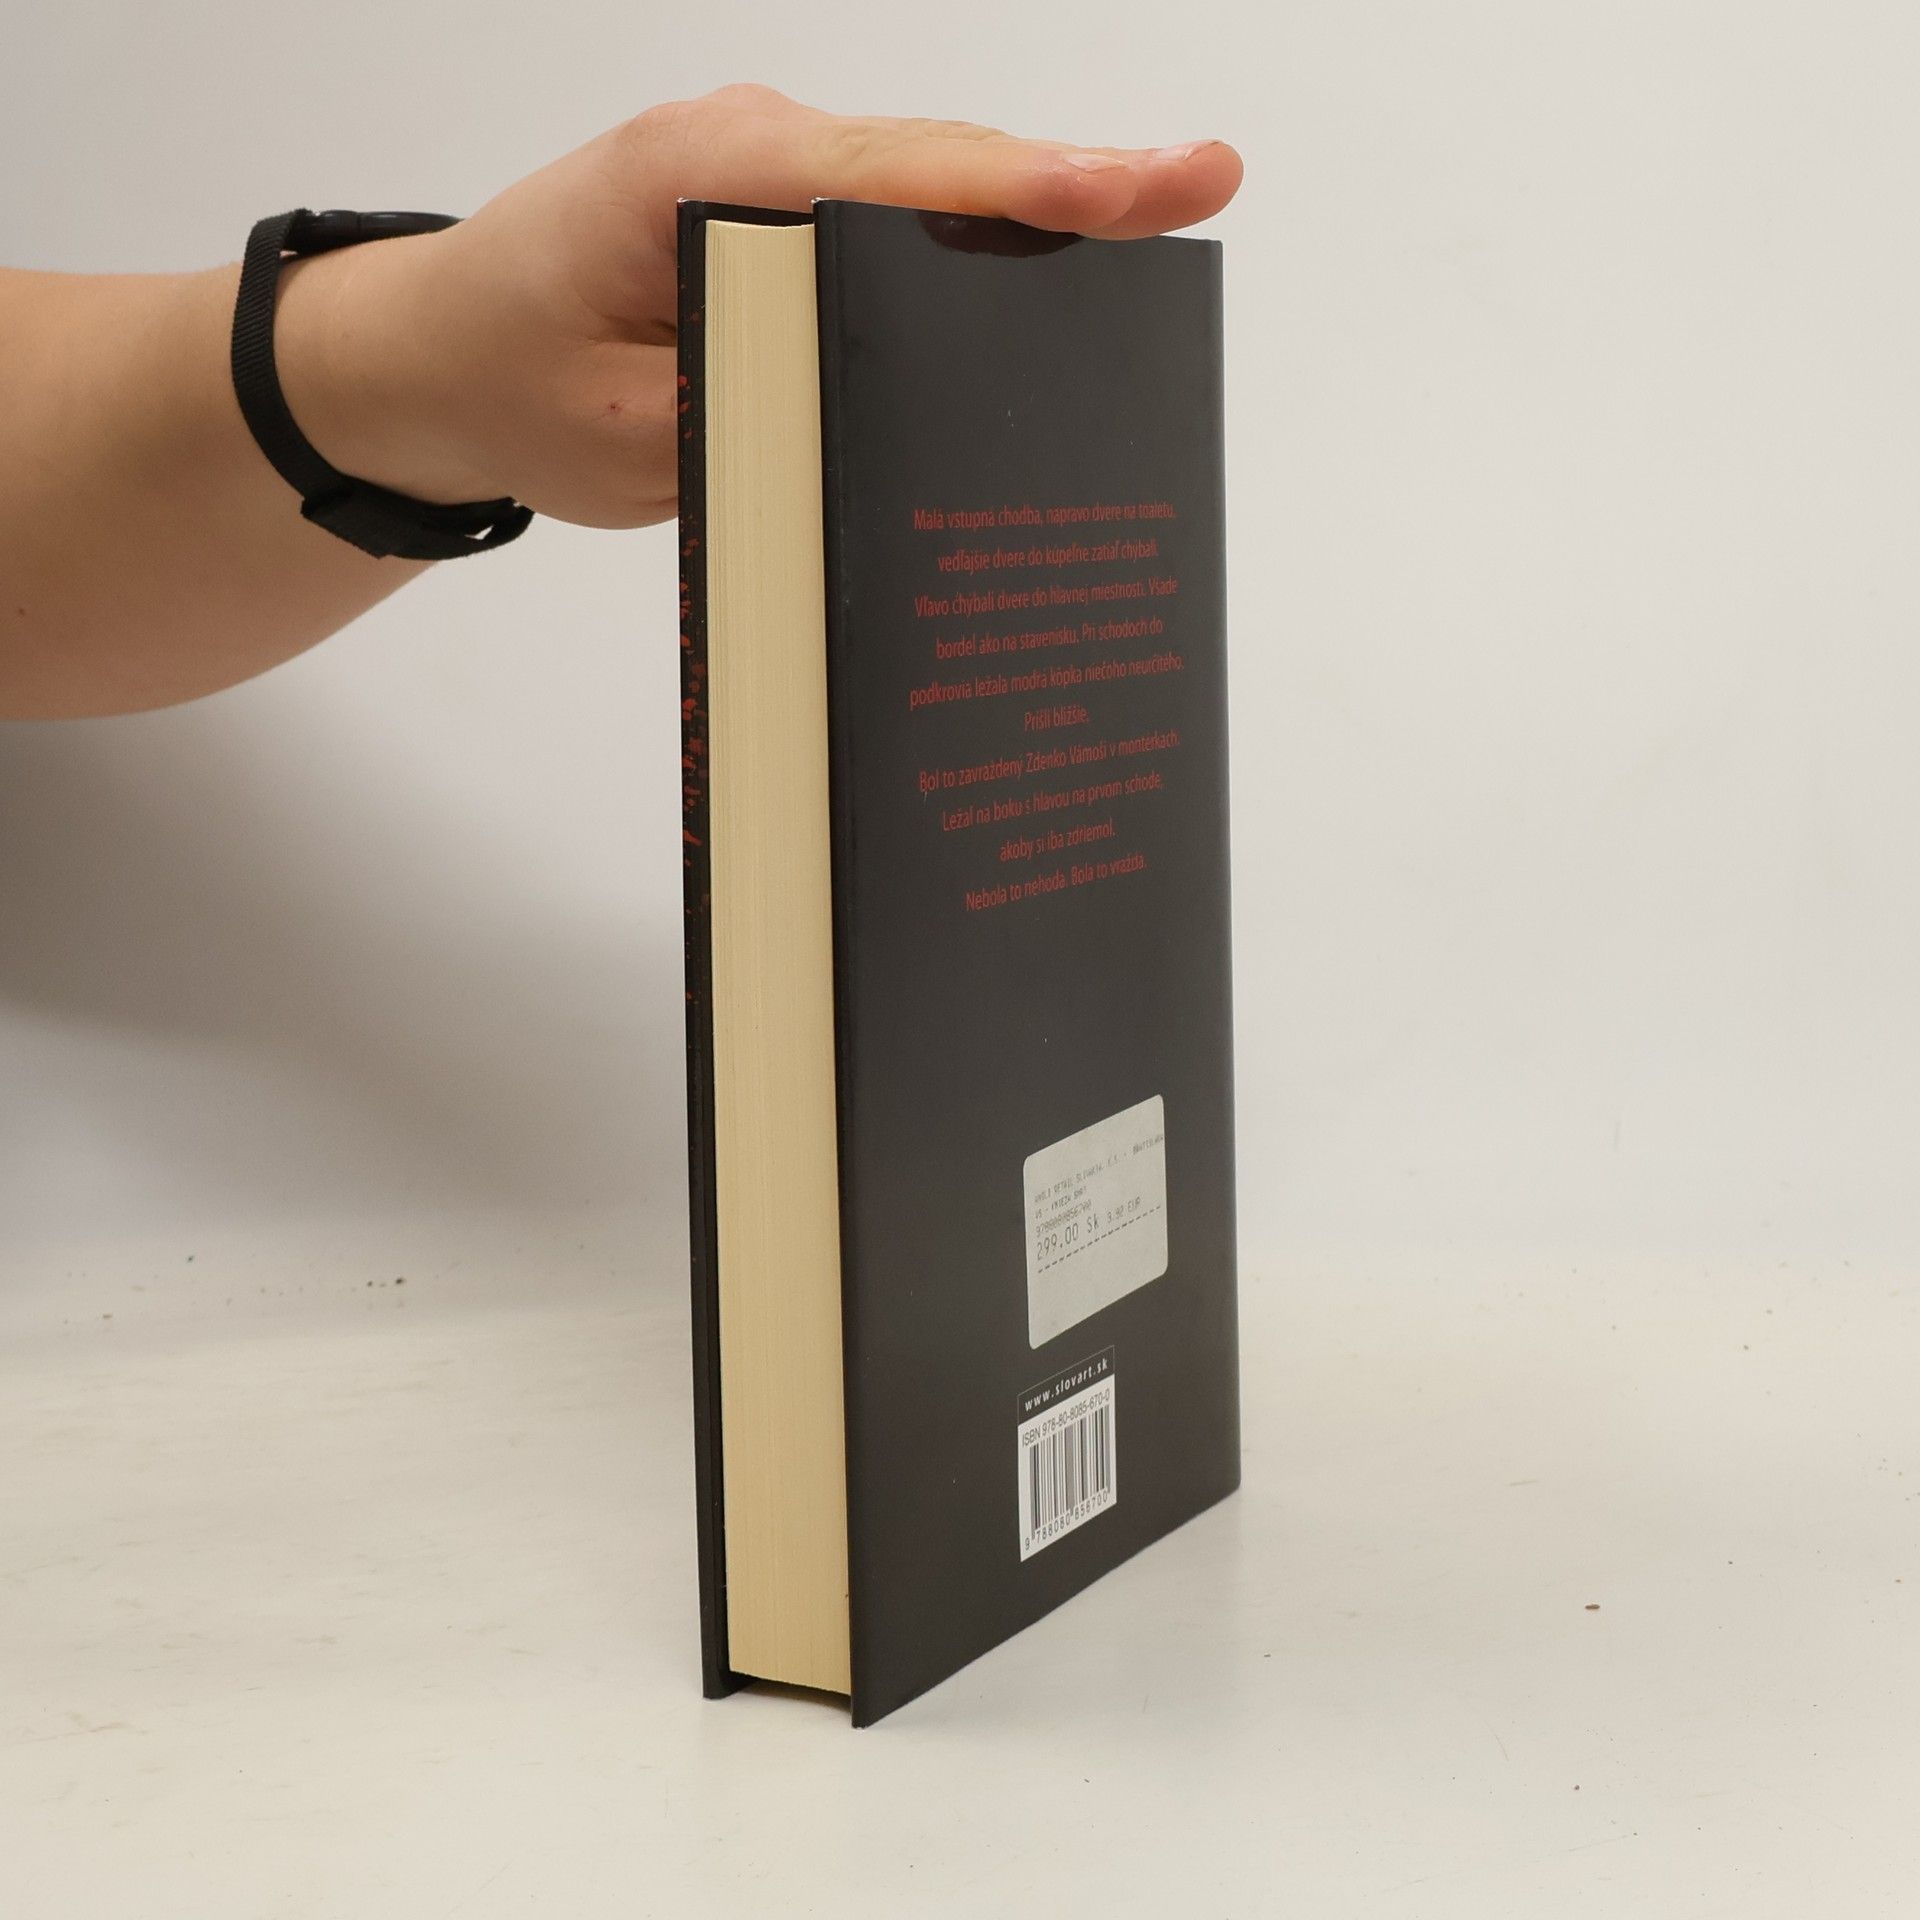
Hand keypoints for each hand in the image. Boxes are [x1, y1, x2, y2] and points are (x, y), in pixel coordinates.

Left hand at [274, 86, 1242, 528]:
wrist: (432, 358)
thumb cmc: (507, 381)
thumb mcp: (621, 436)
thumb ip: (750, 415)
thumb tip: (873, 414)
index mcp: (694, 176)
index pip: (884, 180)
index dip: (1015, 192)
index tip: (1127, 193)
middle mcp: (743, 150)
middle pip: (933, 167)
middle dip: (1071, 186)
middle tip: (1201, 187)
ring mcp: (765, 176)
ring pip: (924, 189)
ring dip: (1038, 213)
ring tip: (1165, 216)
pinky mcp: (776, 219)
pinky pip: (892, 223)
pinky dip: (975, 245)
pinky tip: (1057, 269)